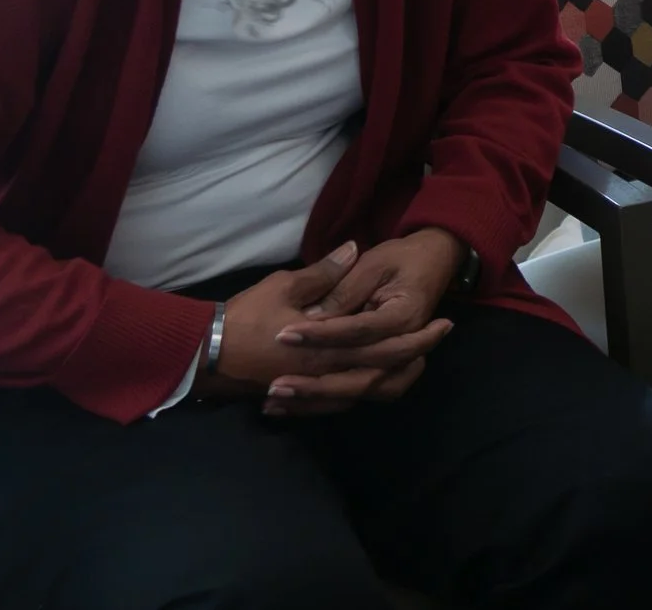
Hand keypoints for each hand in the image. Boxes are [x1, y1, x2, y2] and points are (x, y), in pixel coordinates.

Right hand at [198, 242, 453, 414]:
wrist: (208, 355)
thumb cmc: (247, 317)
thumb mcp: (286, 286)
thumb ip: (324, 273)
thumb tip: (352, 249)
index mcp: (329, 347)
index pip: (386, 346)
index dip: (418, 337)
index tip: (443, 322)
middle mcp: (329, 372)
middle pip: (385, 373)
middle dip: (416, 355)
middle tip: (440, 337)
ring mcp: (316, 388)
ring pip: (368, 391)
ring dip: (395, 376)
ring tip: (416, 359)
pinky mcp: (303, 396)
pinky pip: (343, 401)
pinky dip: (365, 390)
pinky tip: (375, 377)